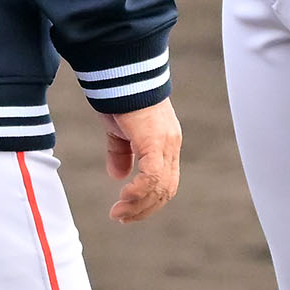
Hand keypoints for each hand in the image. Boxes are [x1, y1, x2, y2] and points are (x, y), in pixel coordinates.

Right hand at [100, 97, 180, 222]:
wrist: (122, 70)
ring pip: (160, 187)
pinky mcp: (154, 139)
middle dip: (144, 209)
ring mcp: (165, 142)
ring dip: (139, 206)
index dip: (149, 201)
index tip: (128, 211)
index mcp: (165, 142)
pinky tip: (124, 198)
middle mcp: (171, 144)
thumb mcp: (119, 130)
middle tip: (123, 218)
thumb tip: (119, 176)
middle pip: (166, 189)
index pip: (166, 182)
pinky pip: (152, 176)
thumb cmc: (120, 95)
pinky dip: (139, 191)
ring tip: (119, 213)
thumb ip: (121, 152)